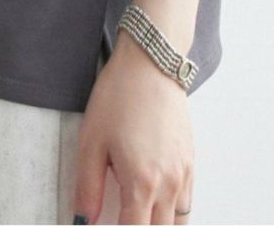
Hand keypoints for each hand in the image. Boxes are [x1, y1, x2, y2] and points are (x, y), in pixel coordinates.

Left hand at [70, 32, 194, 224]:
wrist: (151, 64)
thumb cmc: (119, 96)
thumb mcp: (91, 141)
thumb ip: (88, 187)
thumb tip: (83, 220)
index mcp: (142, 184)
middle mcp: (168, 184)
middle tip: (122, 215)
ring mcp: (183, 173)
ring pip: (178, 221)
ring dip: (159, 223)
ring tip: (139, 212)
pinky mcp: (190, 160)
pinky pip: (186, 201)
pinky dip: (173, 210)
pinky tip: (155, 200)